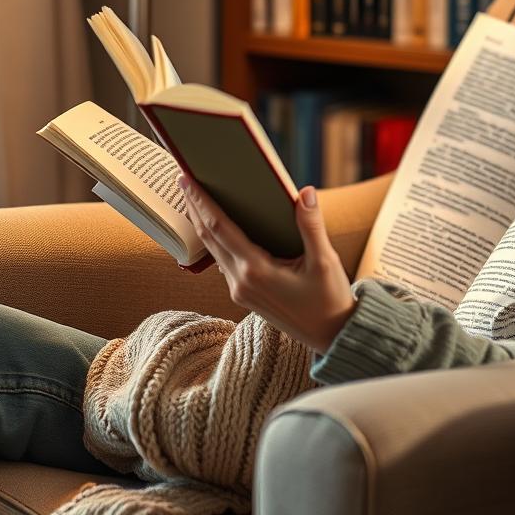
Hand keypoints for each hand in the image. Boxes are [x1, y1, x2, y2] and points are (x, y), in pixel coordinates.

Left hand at [181, 176, 356, 354]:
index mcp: (256, 271)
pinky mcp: (244, 295)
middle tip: (183, 179)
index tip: (187, 179)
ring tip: (194, 198)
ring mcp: (240, 291)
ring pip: (213, 251)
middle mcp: (241, 282)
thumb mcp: (325, 261)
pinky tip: (217, 228)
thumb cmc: (329, 299)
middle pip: (208, 237)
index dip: (201, 202)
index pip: (219, 228)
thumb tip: (305, 192)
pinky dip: (215, 240)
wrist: (331, 335)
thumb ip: (311, 225)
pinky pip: (223, 261)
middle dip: (194, 207)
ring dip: (201, 223)